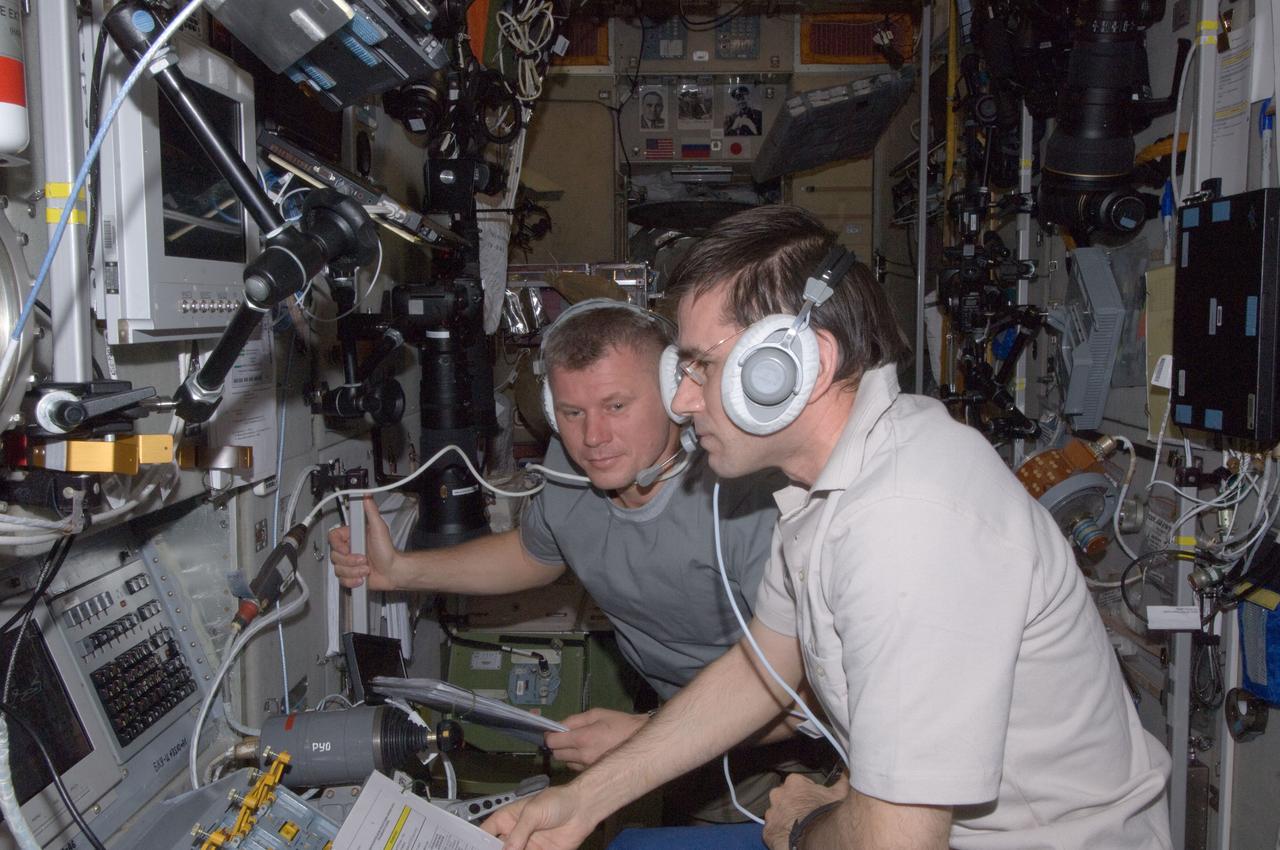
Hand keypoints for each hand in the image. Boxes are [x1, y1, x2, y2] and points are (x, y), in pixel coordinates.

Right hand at [327, 497, 401, 590]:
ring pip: (338, 569)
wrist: (393, 571)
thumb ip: (371, 512)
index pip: (333, 537)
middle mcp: (348, 549)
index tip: (348, 548)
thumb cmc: (388, 551)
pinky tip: (363, 576)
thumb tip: (367, 496)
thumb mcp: (379, 528)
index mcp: (352, 536)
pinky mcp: (350, 575)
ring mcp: (348, 563)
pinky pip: (342, 580)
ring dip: (354, 571)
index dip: (338, 545)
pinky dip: (353, 580)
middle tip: (364, 558)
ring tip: (366, 568)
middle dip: (351, 560)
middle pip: (334, 556)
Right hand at [482, 786, 598, 849]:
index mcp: (507, 819)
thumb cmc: (557, 801)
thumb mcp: (533, 813)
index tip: (470, 848)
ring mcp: (526, 847)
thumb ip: (519, 833)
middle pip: (497, 849)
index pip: (486, 833)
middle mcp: (514, 835)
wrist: (583, 809)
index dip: (476, 842)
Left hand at [544, 709, 647, 770]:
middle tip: (566, 738)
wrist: (642, 741)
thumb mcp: (597, 714)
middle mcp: (583, 756)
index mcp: (583, 738)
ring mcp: (589, 768)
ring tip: (580, 746)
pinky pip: (577, 768)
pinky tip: (588, 754)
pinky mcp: (594, 774)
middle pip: (557, 755)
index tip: (551, 733)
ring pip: (566, 763)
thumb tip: (557, 726)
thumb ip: (574, 720)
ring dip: (568, 754)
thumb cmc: (619, 724)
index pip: (553, 742)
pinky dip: (577, 761)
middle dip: (558, 745)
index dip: (549, 736)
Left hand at [762, 774, 848, 849]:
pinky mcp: (768, 830)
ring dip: (785, 818)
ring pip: (777, 813)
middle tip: (807, 814)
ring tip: (799, 827)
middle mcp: (778, 795)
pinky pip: (773, 829)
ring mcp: (771, 813)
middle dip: (793, 804)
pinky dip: (780, 832)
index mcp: (793, 782)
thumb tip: (845, 774)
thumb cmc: (825, 815)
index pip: (799, 783)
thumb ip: (841, 781)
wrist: (814, 839)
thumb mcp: (839, 795)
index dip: (808, 793)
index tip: (814, 801)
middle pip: (785, 796)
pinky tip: (791, 835)